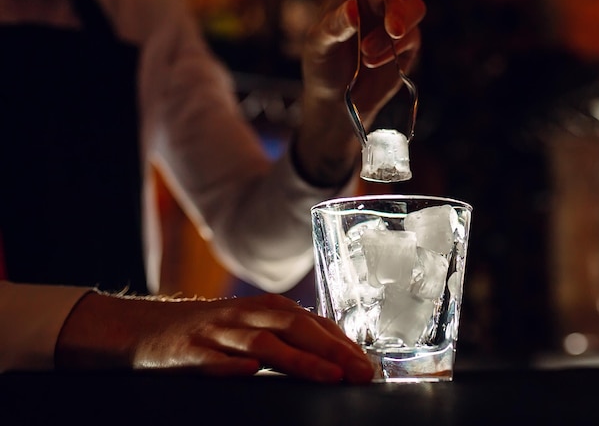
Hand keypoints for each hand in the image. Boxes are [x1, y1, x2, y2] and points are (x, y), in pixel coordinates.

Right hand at [55, 292, 373, 383]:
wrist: (145, 327)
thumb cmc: (208, 330)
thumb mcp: (248, 325)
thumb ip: (284, 335)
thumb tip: (331, 354)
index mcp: (262, 310)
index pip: (311, 321)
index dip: (341, 341)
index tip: (367, 362)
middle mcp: (244, 316)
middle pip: (294, 327)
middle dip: (332, 349)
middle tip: (362, 372)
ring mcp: (216, 333)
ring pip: (262, 344)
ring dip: (298, 359)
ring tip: (328, 376)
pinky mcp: (187, 352)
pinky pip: (211, 359)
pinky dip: (232, 364)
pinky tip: (250, 373)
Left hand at [294, 0, 425, 185]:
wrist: (336, 104)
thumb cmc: (322, 69)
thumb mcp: (319, 47)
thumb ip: (334, 26)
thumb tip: (353, 9)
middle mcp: (373, 3)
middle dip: (393, 7)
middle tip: (391, 29)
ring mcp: (391, 23)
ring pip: (413, 8)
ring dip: (398, 28)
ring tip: (368, 53)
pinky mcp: (405, 46)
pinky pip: (413, 37)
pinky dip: (394, 50)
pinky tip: (372, 63)